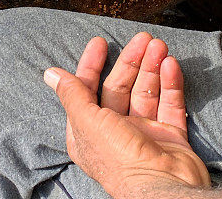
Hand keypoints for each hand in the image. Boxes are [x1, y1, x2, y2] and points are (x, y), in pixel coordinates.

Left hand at [44, 33, 210, 197]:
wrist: (163, 188)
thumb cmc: (119, 159)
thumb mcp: (87, 121)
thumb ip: (71, 95)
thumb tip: (50, 73)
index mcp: (89, 131)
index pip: (88, 89)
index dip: (91, 65)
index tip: (100, 41)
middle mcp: (115, 131)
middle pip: (120, 87)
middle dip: (131, 61)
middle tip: (142, 38)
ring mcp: (144, 134)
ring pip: (146, 92)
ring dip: (152, 67)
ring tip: (159, 46)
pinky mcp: (170, 137)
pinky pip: (169, 105)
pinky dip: (170, 84)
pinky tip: (171, 64)